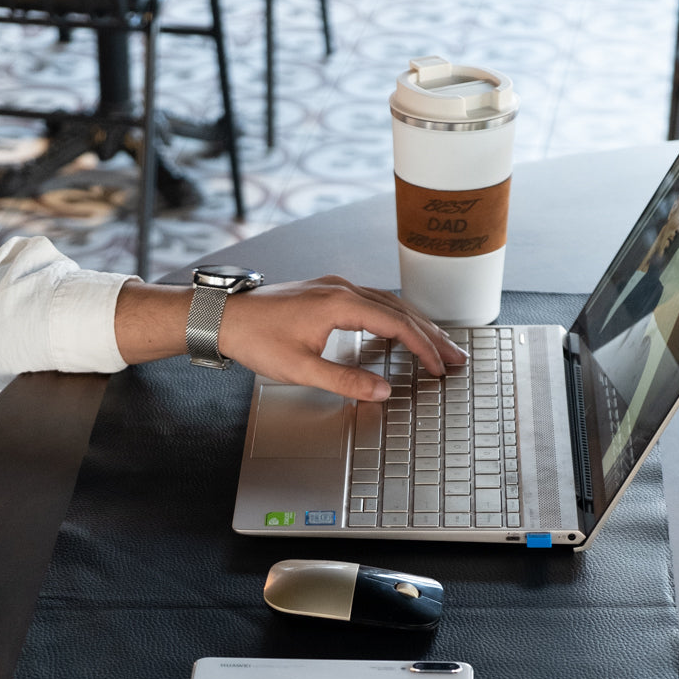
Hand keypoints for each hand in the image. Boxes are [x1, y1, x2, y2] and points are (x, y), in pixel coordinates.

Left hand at [218, 275, 466, 399]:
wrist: (222, 316)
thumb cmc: (255, 339)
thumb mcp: (301, 368)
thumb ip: (345, 381)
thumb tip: (381, 391)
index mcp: (340, 304)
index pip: (397, 325)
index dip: (422, 348)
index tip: (438, 368)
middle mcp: (342, 289)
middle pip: (401, 311)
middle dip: (432, 335)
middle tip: (456, 357)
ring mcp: (334, 287)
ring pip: (389, 304)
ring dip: (416, 325)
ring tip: (438, 345)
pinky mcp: (326, 292)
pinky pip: (373, 301)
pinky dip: (395, 317)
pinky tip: (400, 330)